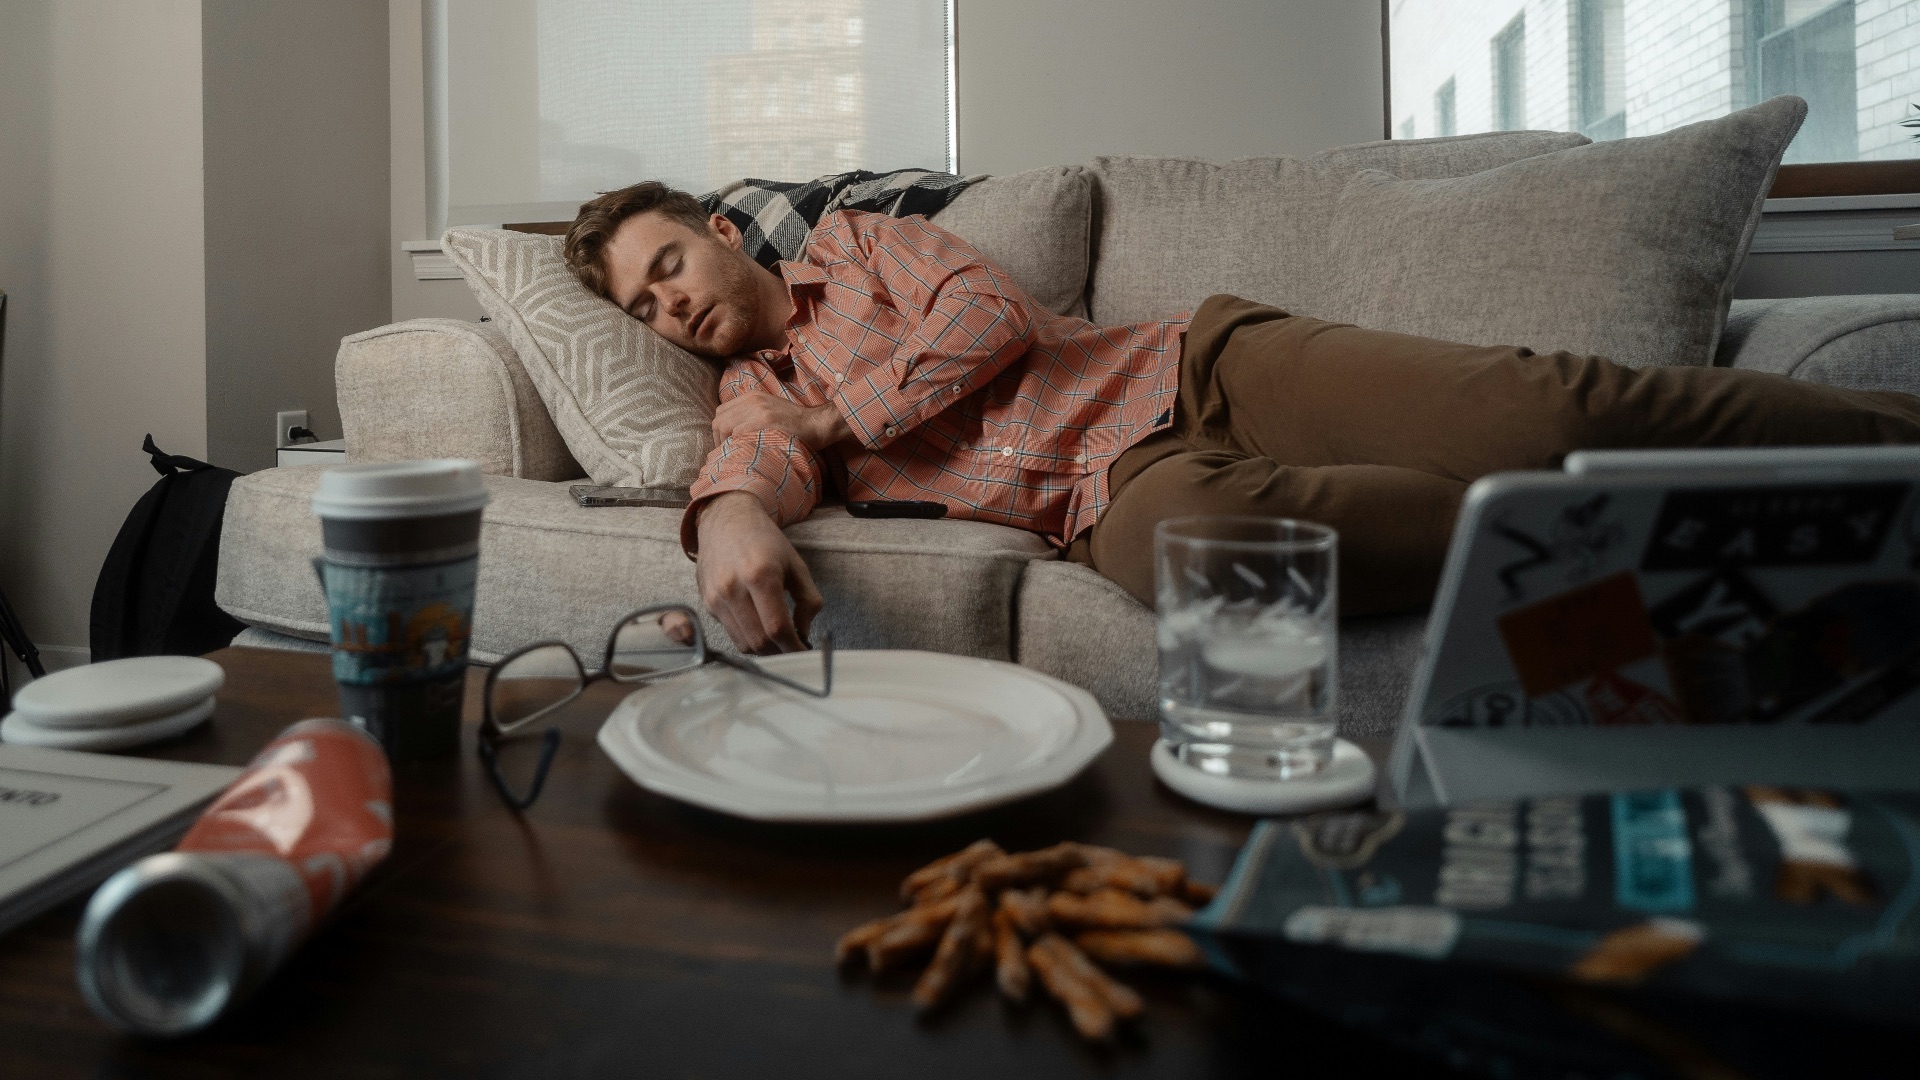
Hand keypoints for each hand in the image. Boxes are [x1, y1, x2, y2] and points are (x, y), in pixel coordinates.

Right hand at [693, 491, 823, 653]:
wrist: (726, 521)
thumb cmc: (765, 541)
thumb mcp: (797, 565)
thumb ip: (808, 600)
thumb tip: (804, 632)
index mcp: (760, 575)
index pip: (777, 628)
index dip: (794, 647)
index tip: (805, 652)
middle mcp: (733, 588)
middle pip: (759, 642)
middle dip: (781, 652)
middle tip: (794, 647)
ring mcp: (716, 598)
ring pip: (743, 644)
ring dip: (764, 649)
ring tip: (778, 640)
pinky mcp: (707, 603)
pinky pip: (730, 633)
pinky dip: (748, 638)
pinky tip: (760, 627)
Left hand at [713, 392, 849, 450]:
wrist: (817, 424)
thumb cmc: (795, 425)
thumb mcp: (770, 411)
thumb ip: (752, 416)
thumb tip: (731, 435)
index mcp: (752, 396)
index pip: (721, 412)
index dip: (719, 431)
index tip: (726, 445)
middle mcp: (752, 400)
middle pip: (719, 420)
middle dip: (718, 440)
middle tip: (727, 454)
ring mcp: (758, 409)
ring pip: (725, 427)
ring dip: (726, 444)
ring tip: (735, 455)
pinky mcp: (765, 420)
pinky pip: (738, 433)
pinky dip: (737, 445)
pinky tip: (745, 454)